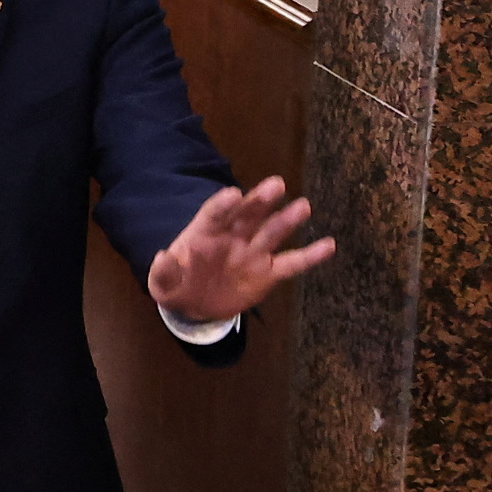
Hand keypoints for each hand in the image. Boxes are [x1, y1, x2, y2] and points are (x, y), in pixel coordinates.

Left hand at [147, 174, 335, 323]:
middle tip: (276, 185)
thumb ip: (164, 272)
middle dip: (260, 201)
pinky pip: (292, 263)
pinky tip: (329, 245)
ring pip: (272, 233)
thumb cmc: (177, 286)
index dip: (223, 205)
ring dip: (287, 220)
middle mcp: (233, 238)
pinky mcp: (268, 273)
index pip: (214, 216)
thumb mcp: (162, 284)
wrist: (195, 306)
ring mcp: (252, 254)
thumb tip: (162, 257)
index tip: (233, 194)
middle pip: (248, 216)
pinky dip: (310, 255)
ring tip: (303, 207)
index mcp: (204, 235)